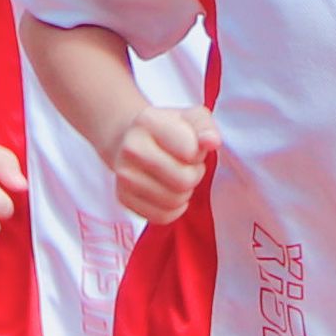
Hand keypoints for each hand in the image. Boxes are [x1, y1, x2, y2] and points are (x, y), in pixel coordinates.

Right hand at [104, 103, 219, 224]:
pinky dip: (173, 209)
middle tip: (187, 165)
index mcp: (148, 122)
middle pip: (184, 181)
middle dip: (194, 175)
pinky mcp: (123, 197)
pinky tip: (169, 192)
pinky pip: (161, 216)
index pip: (190, 151)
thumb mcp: (192, 118)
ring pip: (174, 201)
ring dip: (184, 192)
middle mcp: (131, 148)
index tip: (190, 146)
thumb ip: (206, 127)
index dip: (198, 152)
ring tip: (177, 176)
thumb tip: (212, 142)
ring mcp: (124, 175)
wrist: (131, 140)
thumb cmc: (168, 130)